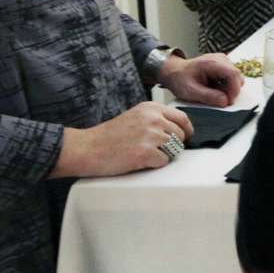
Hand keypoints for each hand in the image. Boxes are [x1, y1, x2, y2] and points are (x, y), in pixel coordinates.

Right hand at [49, 102, 193, 178]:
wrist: (87, 148)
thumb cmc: (108, 136)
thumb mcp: (135, 117)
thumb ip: (155, 119)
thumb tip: (177, 129)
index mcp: (151, 108)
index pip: (182, 118)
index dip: (186, 130)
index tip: (185, 137)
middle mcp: (153, 118)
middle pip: (180, 135)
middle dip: (173, 145)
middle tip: (155, 150)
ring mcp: (151, 135)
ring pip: (174, 149)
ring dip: (163, 155)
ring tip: (143, 153)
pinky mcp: (147, 152)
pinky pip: (164, 161)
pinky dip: (153, 164)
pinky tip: (138, 160)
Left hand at [159, 52, 242, 106]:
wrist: (173, 71)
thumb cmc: (179, 78)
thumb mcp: (190, 91)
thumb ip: (208, 97)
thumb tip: (225, 101)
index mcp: (211, 62)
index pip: (233, 74)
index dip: (234, 90)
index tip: (228, 102)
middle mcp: (220, 59)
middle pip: (237, 76)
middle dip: (231, 91)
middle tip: (219, 100)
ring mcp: (222, 61)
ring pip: (236, 78)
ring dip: (228, 89)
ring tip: (214, 94)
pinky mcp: (223, 66)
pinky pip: (231, 78)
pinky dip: (226, 87)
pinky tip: (215, 89)